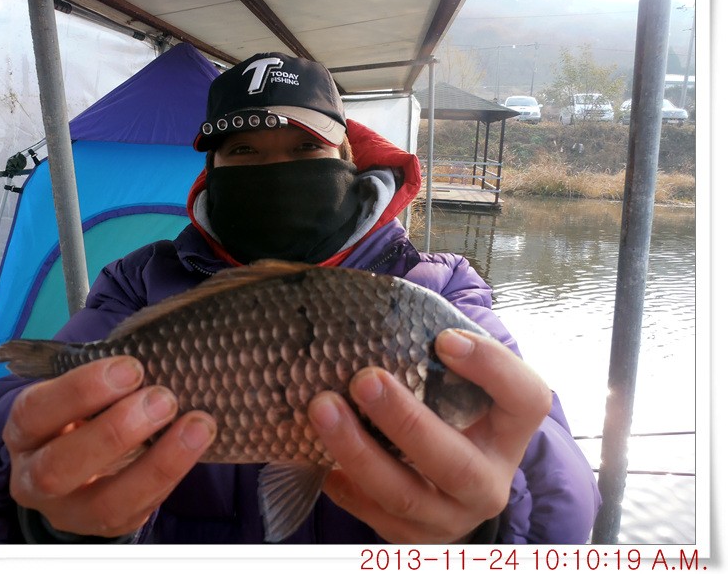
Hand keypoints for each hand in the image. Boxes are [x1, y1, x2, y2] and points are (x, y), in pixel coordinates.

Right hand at [3, 356, 216, 537]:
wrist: (84, 464)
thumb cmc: (87, 412)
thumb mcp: (81, 392)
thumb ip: (106, 378)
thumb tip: (159, 353)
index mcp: (25, 431)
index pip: (36, 412)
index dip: (81, 390)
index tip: (131, 367)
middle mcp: (35, 477)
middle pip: (58, 467)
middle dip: (115, 431)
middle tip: (162, 399)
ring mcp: (70, 509)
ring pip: (105, 502)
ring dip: (156, 463)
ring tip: (196, 425)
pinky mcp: (106, 526)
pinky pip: (140, 509)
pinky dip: (173, 474)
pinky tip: (197, 443)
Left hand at [307, 329, 551, 542]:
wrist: (451, 491)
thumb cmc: (448, 415)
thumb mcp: (458, 385)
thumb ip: (433, 350)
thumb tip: (371, 299)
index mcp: (509, 432)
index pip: (526, 400)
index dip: (491, 369)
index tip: (444, 338)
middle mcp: (488, 481)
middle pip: (453, 460)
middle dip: (406, 421)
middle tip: (363, 378)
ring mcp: (448, 517)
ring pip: (403, 495)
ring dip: (357, 450)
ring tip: (320, 407)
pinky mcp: (409, 539)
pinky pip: (369, 513)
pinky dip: (340, 480)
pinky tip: (313, 447)